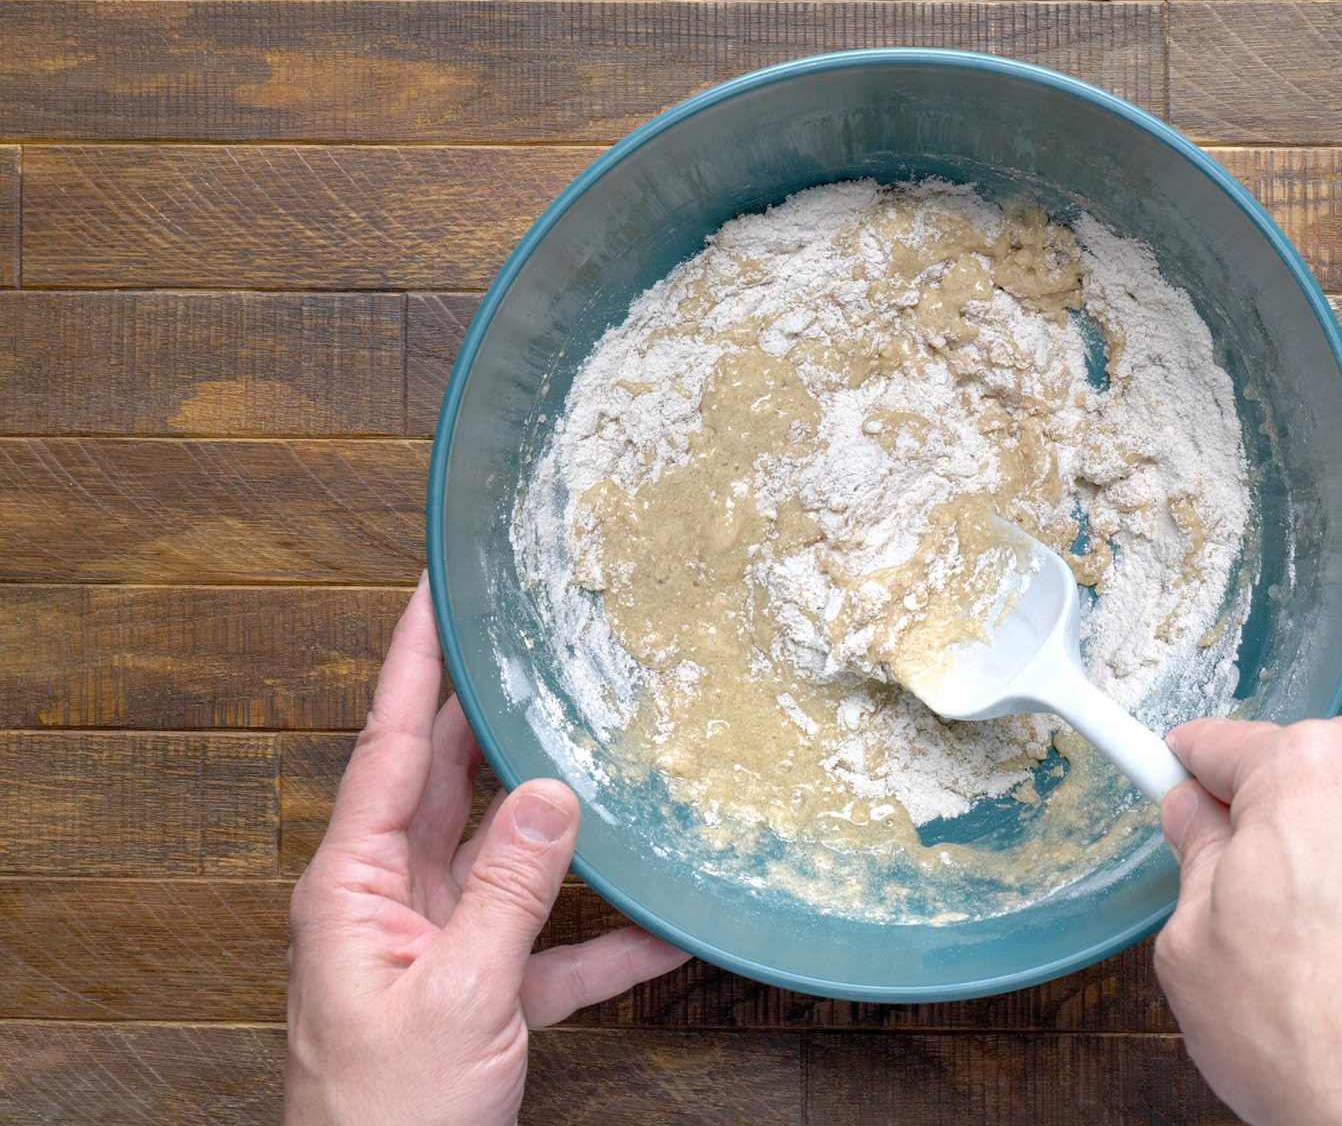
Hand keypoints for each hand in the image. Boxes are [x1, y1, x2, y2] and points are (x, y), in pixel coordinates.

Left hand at [286, 576, 689, 1125]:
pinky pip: (548, 943)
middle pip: (450, 782)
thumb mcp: (460, 995)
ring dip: (560, 818)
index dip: (416, 662)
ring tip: (605, 748)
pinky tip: (664, 925)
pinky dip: (603, 935)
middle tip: (533, 640)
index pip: (389, 745)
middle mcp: (391, 898)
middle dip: (494, 712)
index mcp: (356, 884)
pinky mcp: (480, 990)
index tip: (436, 589)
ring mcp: (438, 941)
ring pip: (505, 853)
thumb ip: (510, 890)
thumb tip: (551, 791)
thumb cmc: (387, 1116)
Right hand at [1153, 716, 1341, 1125]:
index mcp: (1313, 773)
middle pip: (1324, 776)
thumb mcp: (1195, 953)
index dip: (1192, 772)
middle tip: (1257, 902)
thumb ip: (1196, 861)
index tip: (1182, 780)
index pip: (1228, 746)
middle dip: (1288, 824)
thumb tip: (1199, 824)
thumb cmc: (1332, 1051)